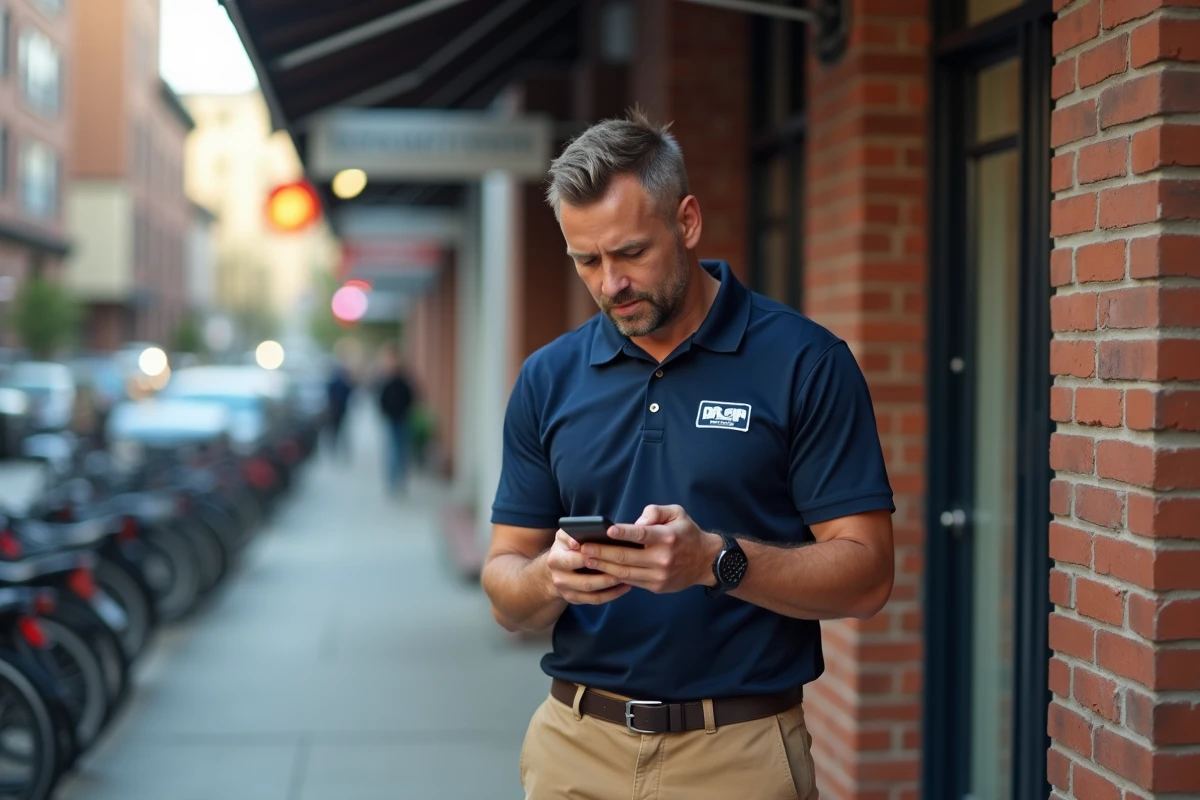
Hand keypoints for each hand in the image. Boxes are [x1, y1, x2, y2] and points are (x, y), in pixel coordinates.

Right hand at [545, 530, 632, 604]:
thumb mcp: (563, 536)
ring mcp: (567, 592)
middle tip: (624, 568)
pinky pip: (596, 600)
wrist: (556, 568)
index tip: (607, 553)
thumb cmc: (565, 547)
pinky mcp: (575, 599)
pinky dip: (612, 594)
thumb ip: (569, 534)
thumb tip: (576, 543)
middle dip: (605, 576)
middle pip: (584, 582)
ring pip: (592, 593)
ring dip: (611, 586)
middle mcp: (559, 578)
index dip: (590, 557)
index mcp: (555, 559)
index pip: (573, 560)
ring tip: (627, 577)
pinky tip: (625, 586)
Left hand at [580, 505, 722, 593]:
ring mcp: (659, 575)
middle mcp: (662, 558)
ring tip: (586, 559)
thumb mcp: (677, 513)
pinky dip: (614, 576)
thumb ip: (655, 512)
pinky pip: (631, 582)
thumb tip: (636, 523)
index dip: (623, 532)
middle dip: (602, 553)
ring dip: (603, 567)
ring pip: (625, 572)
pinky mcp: (656, 587)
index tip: (606, 530)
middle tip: (583, 548)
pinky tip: (600, 570)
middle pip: (626, 557)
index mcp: (667, 538)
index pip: (641, 534)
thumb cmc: (687, 533)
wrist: (706, 561)